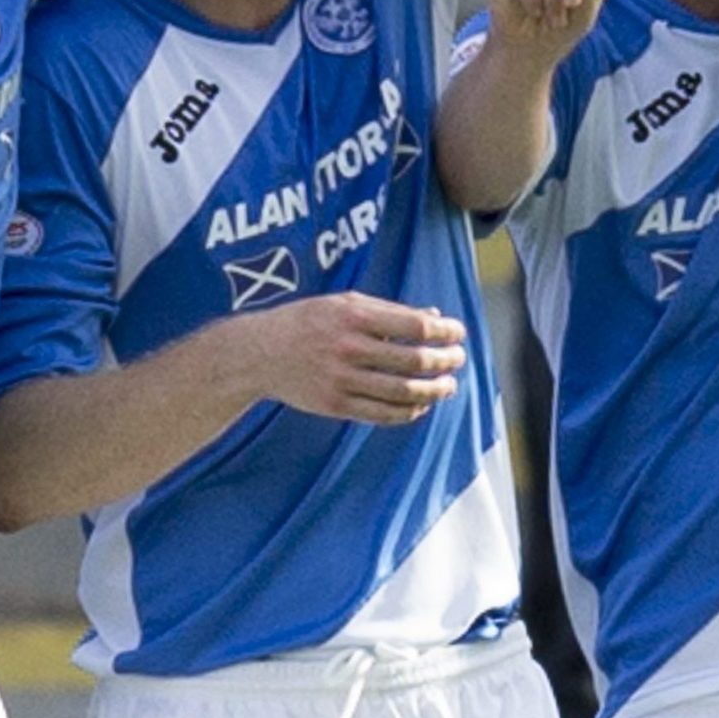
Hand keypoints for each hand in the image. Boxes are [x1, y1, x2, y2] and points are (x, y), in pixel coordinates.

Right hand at [223, 291, 467, 424]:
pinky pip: (382, 414)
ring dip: (434, 391)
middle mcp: (348, 347)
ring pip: (403, 392)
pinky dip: (409, 412)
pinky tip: (421, 405)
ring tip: (448, 385)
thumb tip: (436, 318)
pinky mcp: (335, 405)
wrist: (259, 352)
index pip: (415, 327)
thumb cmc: (308, 321)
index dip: (445, 333)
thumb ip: (390, 311)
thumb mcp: (345, 302)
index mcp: (354, 315)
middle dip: (445, 361)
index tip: (459, 334)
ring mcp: (341, 379)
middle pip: (414, 361)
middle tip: (459, 360)